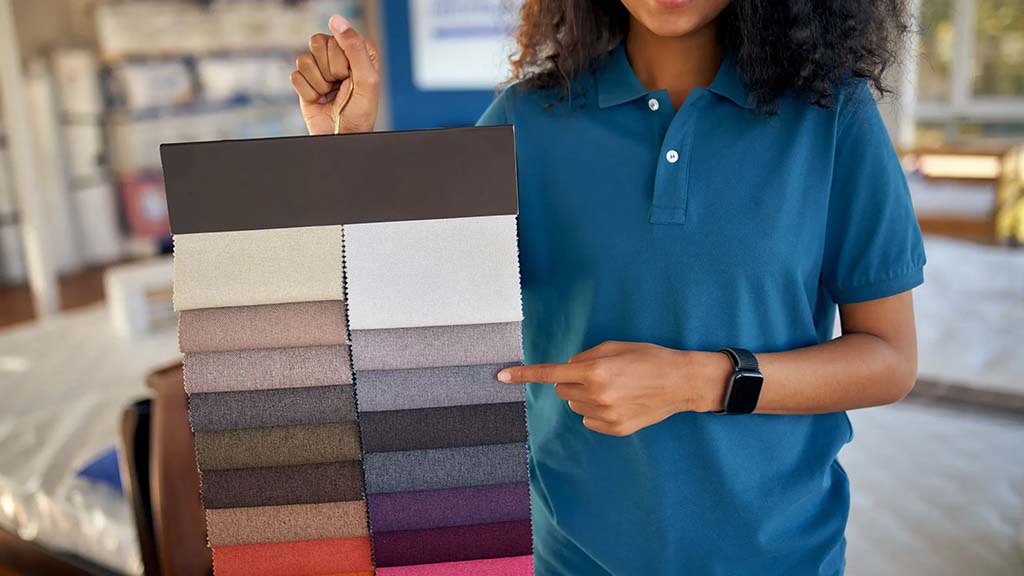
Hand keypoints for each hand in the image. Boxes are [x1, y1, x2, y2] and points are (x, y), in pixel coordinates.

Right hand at [290, 15, 380, 134]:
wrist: (342, 136)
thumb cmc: (360, 111)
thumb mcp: (367, 79)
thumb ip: (354, 47)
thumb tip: (336, 19)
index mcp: (357, 49)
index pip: (338, 36)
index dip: (343, 59)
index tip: (353, 77)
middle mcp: (338, 54)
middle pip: (318, 42)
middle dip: (330, 71)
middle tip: (341, 86)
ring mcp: (320, 67)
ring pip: (305, 59)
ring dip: (319, 82)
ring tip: (330, 93)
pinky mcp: (304, 80)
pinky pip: (295, 76)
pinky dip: (308, 92)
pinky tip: (319, 99)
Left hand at [498, 341, 731, 435]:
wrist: (681, 382)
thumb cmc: (649, 358)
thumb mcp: (616, 347)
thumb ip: (586, 357)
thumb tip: (566, 370)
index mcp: (595, 371)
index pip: (550, 374)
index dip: (523, 375)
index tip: (500, 376)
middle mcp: (596, 395)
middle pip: (562, 390)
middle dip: (572, 381)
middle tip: (598, 375)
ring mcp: (605, 416)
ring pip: (575, 406)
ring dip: (585, 397)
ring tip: (614, 388)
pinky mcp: (615, 429)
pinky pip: (589, 420)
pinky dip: (597, 412)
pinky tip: (619, 403)